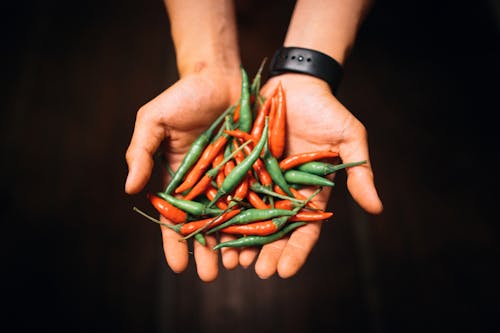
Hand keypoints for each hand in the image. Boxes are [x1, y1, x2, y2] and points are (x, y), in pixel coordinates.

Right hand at [125, 66, 240, 280]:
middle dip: (206, 251)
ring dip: (233, 242)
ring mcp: (230, 178)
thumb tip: (131, 188)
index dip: (174, 242)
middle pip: (204, 225)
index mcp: (177, 179)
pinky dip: (257, 217)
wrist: (219, 76)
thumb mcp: (154, 121)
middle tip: (210, 277)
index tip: (178, 267)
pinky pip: (256, 196)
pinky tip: (262, 237)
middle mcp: (204, 184)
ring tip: (237, 265)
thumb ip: (141, 152)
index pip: (173, 218)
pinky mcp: (253, 168)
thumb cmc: (182, 97)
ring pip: (232, 217)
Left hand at [238, 73, 382, 278]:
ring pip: (249, 217)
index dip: (296, 251)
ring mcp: (260, 182)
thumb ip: (359, 173)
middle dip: (266, 252)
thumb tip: (377, 208)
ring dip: (240, 240)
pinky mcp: (240, 167)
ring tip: (231, 260)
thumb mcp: (349, 139)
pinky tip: (212, 228)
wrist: (294, 85)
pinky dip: (222, 210)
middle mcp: (283, 193)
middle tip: (256, 271)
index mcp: (311, 193)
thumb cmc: (326, 110)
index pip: (305, 230)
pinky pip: (229, 192)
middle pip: (275, 230)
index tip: (285, 271)